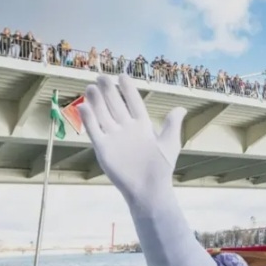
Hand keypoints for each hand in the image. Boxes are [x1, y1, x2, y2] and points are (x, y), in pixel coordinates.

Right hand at [79, 74, 186, 209]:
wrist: (149, 189)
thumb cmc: (161, 168)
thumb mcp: (170, 143)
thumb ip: (172, 124)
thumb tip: (181, 108)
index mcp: (142, 126)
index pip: (133, 103)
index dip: (127, 90)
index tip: (122, 75)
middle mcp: (126, 129)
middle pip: (115, 106)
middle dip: (109, 91)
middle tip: (102, 76)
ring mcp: (114, 138)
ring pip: (103, 115)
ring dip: (97, 102)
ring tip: (91, 87)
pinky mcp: (103, 149)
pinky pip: (94, 131)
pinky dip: (89, 120)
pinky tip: (84, 106)